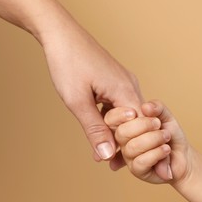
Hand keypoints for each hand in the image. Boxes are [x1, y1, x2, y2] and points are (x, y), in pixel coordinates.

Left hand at [42, 27, 143, 164]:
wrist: (60, 33)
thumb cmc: (68, 62)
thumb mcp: (78, 101)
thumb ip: (94, 129)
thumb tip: (107, 155)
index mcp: (126, 91)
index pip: (141, 128)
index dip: (135, 149)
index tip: (126, 168)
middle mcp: (129, 86)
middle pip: (135, 123)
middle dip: (125, 145)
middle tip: (114, 167)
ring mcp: (122, 81)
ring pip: (125, 115)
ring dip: (116, 133)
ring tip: (105, 154)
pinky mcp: (113, 80)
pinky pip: (118, 105)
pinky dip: (110, 120)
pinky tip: (100, 130)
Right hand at [105, 101, 191, 183]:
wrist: (183, 156)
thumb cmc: (170, 134)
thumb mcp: (165, 116)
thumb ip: (157, 107)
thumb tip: (145, 107)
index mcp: (125, 124)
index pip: (110, 119)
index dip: (118, 115)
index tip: (134, 113)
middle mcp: (123, 141)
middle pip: (120, 133)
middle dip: (143, 125)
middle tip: (158, 124)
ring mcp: (128, 157)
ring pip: (132, 147)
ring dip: (154, 139)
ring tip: (166, 137)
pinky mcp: (137, 170)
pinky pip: (140, 162)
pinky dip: (157, 153)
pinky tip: (166, 150)